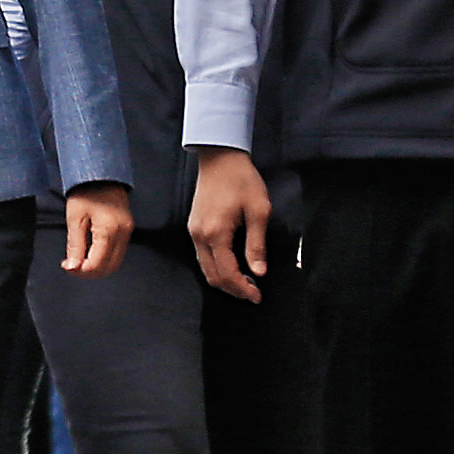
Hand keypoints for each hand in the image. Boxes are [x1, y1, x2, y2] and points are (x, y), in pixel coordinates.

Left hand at [60, 182, 132, 276]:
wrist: (102, 173)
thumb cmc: (85, 192)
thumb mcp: (75, 218)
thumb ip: (75, 245)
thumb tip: (72, 267)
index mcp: (109, 230)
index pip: (97, 264)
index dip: (80, 271)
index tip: (67, 266)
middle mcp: (123, 233)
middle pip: (109, 268)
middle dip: (89, 273)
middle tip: (72, 267)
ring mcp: (128, 232)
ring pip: (115, 263)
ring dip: (98, 267)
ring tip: (79, 261)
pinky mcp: (128, 229)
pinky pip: (118, 253)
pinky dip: (105, 259)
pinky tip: (91, 254)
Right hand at [186, 147, 270, 302]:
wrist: (220, 157)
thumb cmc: (241, 179)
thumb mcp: (258, 210)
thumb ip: (257, 244)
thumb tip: (259, 271)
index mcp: (215, 233)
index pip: (227, 273)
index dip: (243, 289)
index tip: (257, 296)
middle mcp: (199, 236)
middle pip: (212, 276)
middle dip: (233, 290)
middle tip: (252, 294)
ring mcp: (194, 231)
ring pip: (205, 269)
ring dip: (224, 280)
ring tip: (245, 284)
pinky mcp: (194, 227)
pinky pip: (202, 256)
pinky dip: (216, 268)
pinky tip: (232, 267)